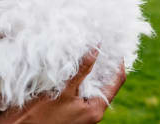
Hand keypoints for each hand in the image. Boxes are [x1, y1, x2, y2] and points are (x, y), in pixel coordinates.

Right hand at [0, 50, 124, 123]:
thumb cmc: (41, 113)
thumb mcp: (63, 89)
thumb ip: (82, 70)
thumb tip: (97, 49)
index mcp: (96, 109)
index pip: (117, 82)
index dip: (118, 63)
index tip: (115, 46)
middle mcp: (93, 113)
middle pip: (106, 84)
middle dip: (104, 65)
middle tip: (100, 45)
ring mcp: (83, 113)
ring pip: (93, 87)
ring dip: (91, 71)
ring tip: (86, 52)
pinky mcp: (73, 111)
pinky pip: (82, 92)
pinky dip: (81, 79)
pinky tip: (73, 67)